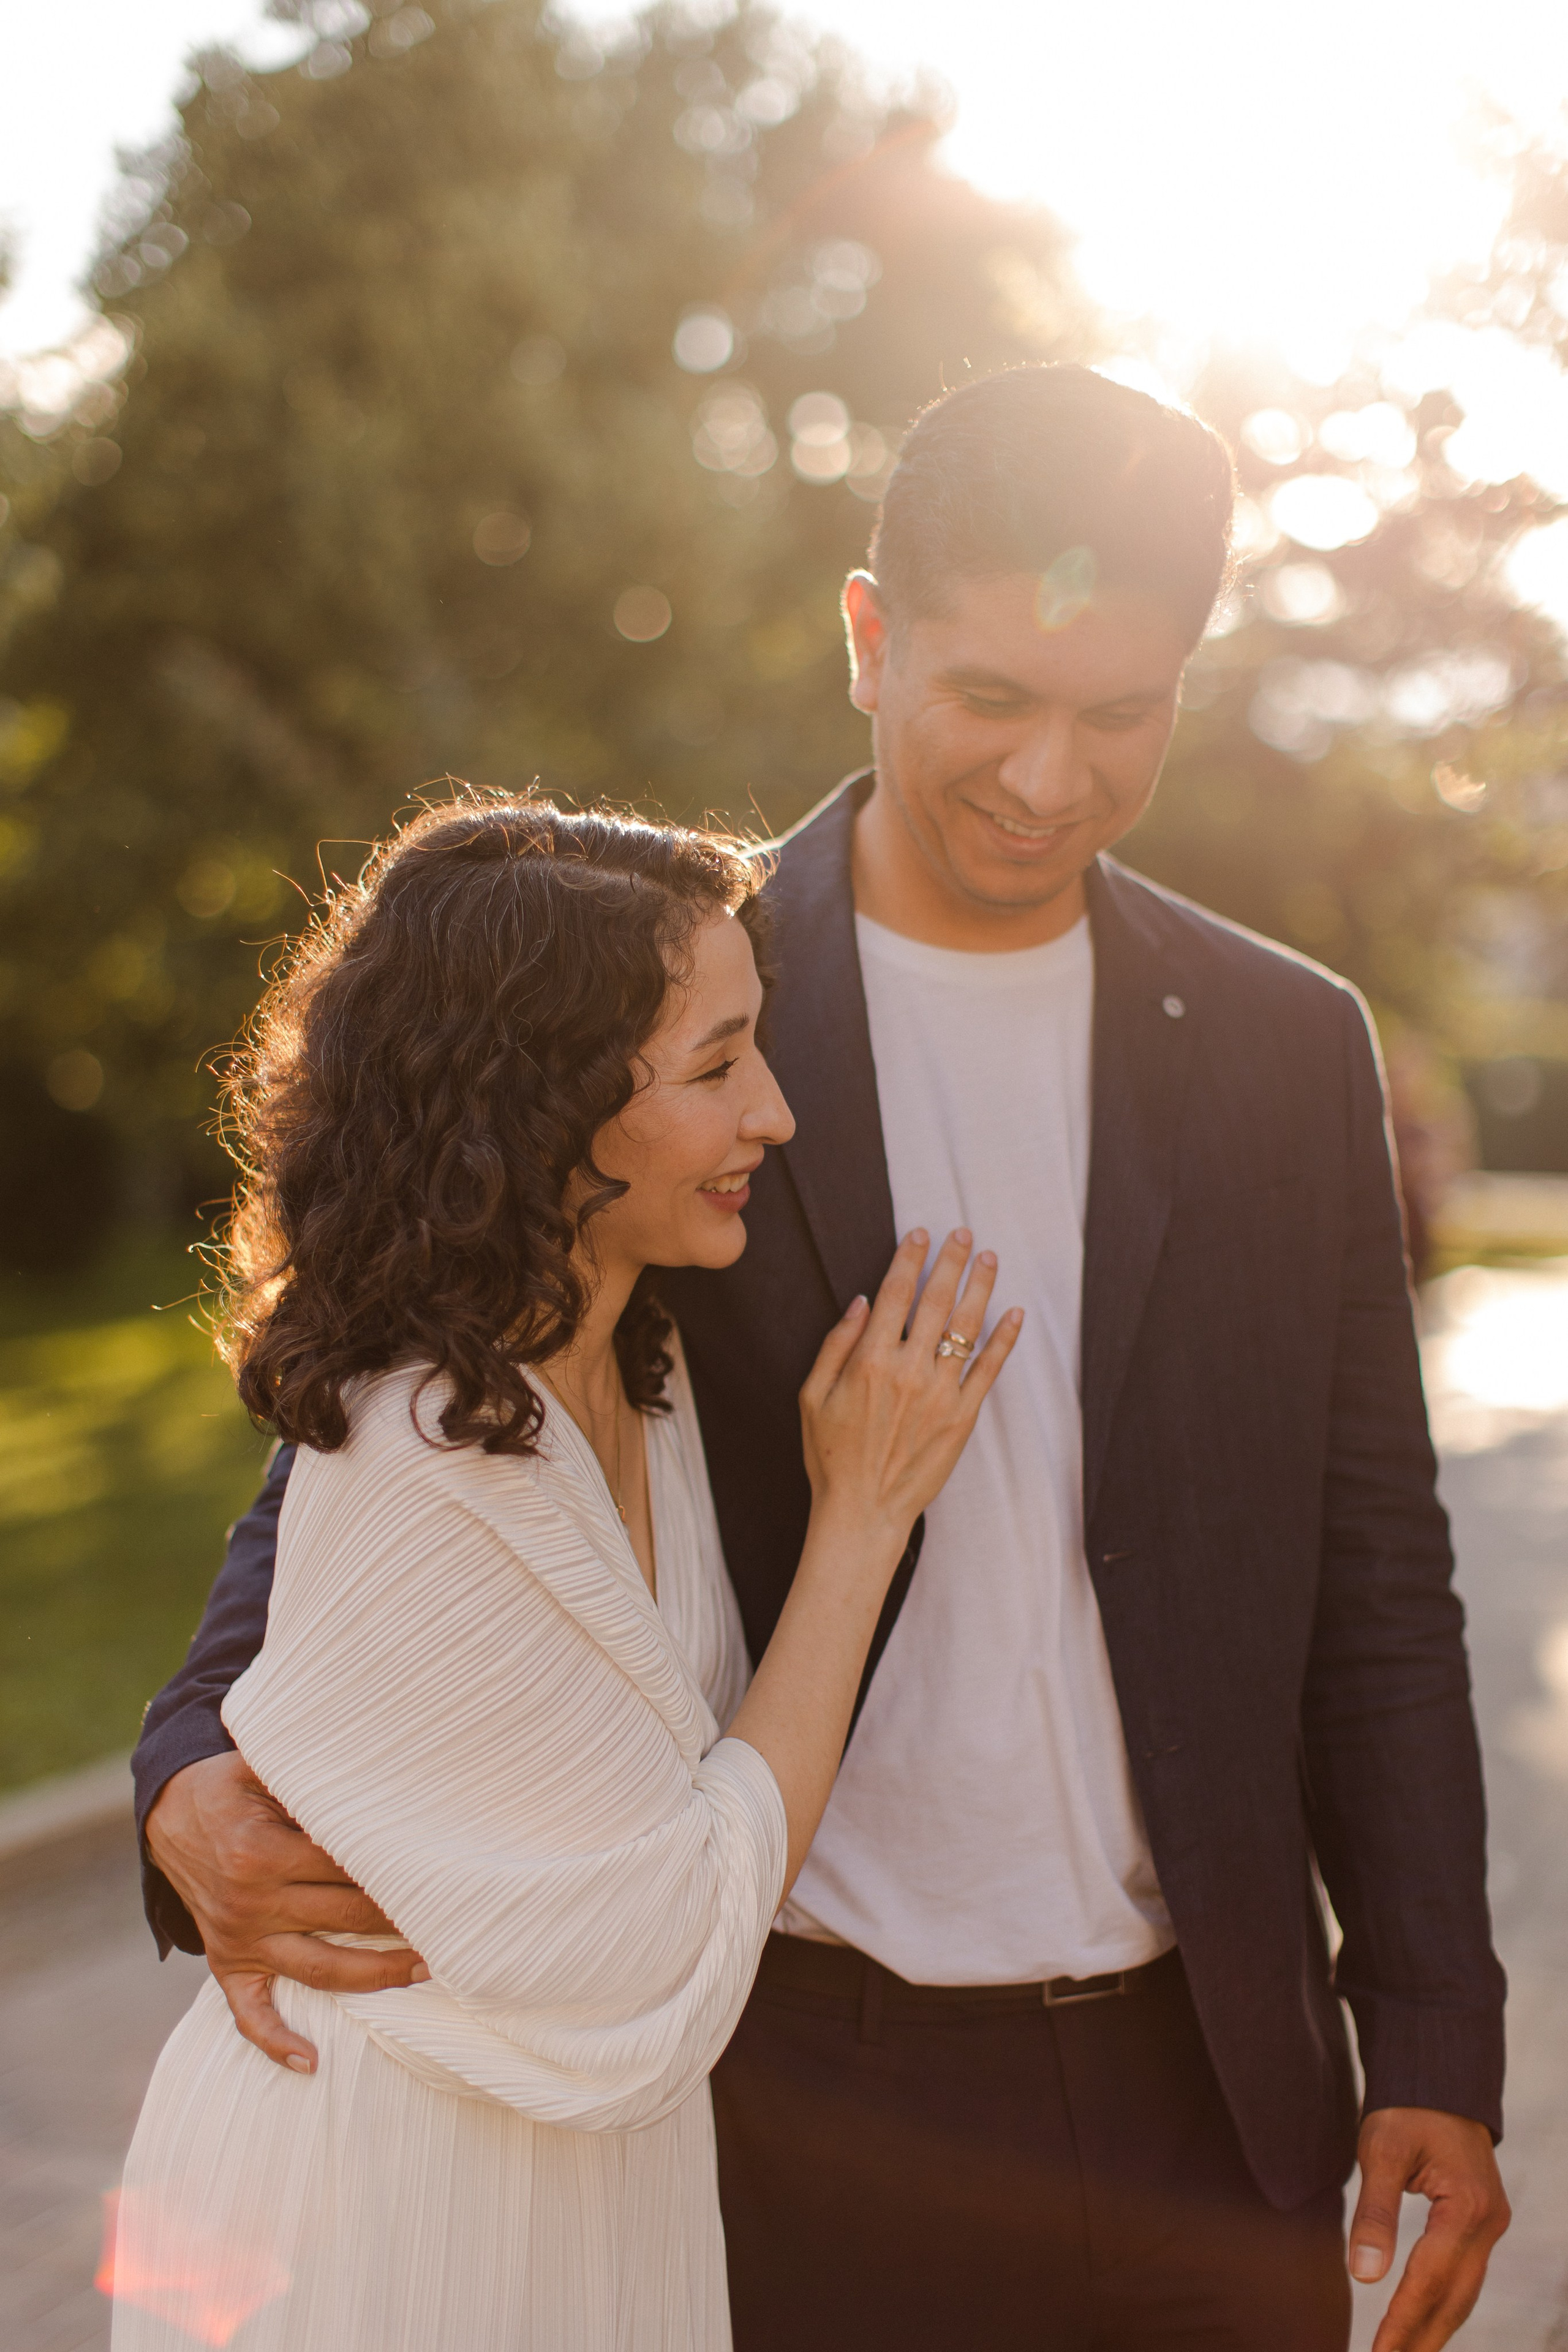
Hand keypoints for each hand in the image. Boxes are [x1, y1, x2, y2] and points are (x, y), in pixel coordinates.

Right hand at [144, 1749, 428, 2072]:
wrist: (167, 1813)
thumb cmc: (230, 1785)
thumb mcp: (262, 1766)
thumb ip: (313, 1776)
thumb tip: (378, 1772)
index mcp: (262, 1851)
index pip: (346, 1867)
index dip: (394, 1870)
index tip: (436, 1872)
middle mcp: (252, 1901)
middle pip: (344, 1918)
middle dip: (401, 1921)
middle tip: (452, 1920)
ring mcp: (240, 1938)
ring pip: (318, 1970)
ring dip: (374, 1975)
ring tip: (424, 1971)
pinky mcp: (227, 1963)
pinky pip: (248, 2013)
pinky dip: (276, 2042)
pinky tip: (311, 2063)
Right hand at [800, 1227, 1020, 1541]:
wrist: (862, 1510)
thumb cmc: (831, 1454)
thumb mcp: (811, 1395)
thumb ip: (835, 1344)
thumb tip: (861, 1301)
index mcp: (869, 1360)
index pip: (895, 1293)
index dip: (909, 1258)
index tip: (920, 1233)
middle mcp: (908, 1370)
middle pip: (935, 1301)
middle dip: (950, 1260)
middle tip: (962, 1232)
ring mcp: (940, 1393)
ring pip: (966, 1327)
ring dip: (979, 1287)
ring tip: (988, 1258)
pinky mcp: (962, 1416)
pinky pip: (988, 1369)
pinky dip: (1004, 1339)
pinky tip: (1014, 1313)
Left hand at [1350, 2106, 1509, 2350]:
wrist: (1439, 2082)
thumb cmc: (1405, 2111)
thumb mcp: (1380, 2151)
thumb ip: (1373, 2213)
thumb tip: (1363, 2276)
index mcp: (1466, 2206)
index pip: (1431, 2278)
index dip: (1403, 2320)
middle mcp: (1488, 2223)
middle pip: (1454, 2297)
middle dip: (1421, 2337)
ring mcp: (1490, 2225)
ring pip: (1464, 2292)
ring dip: (1433, 2328)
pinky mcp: (1482, 2224)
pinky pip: (1465, 2276)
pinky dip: (1443, 2304)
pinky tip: (1423, 2325)